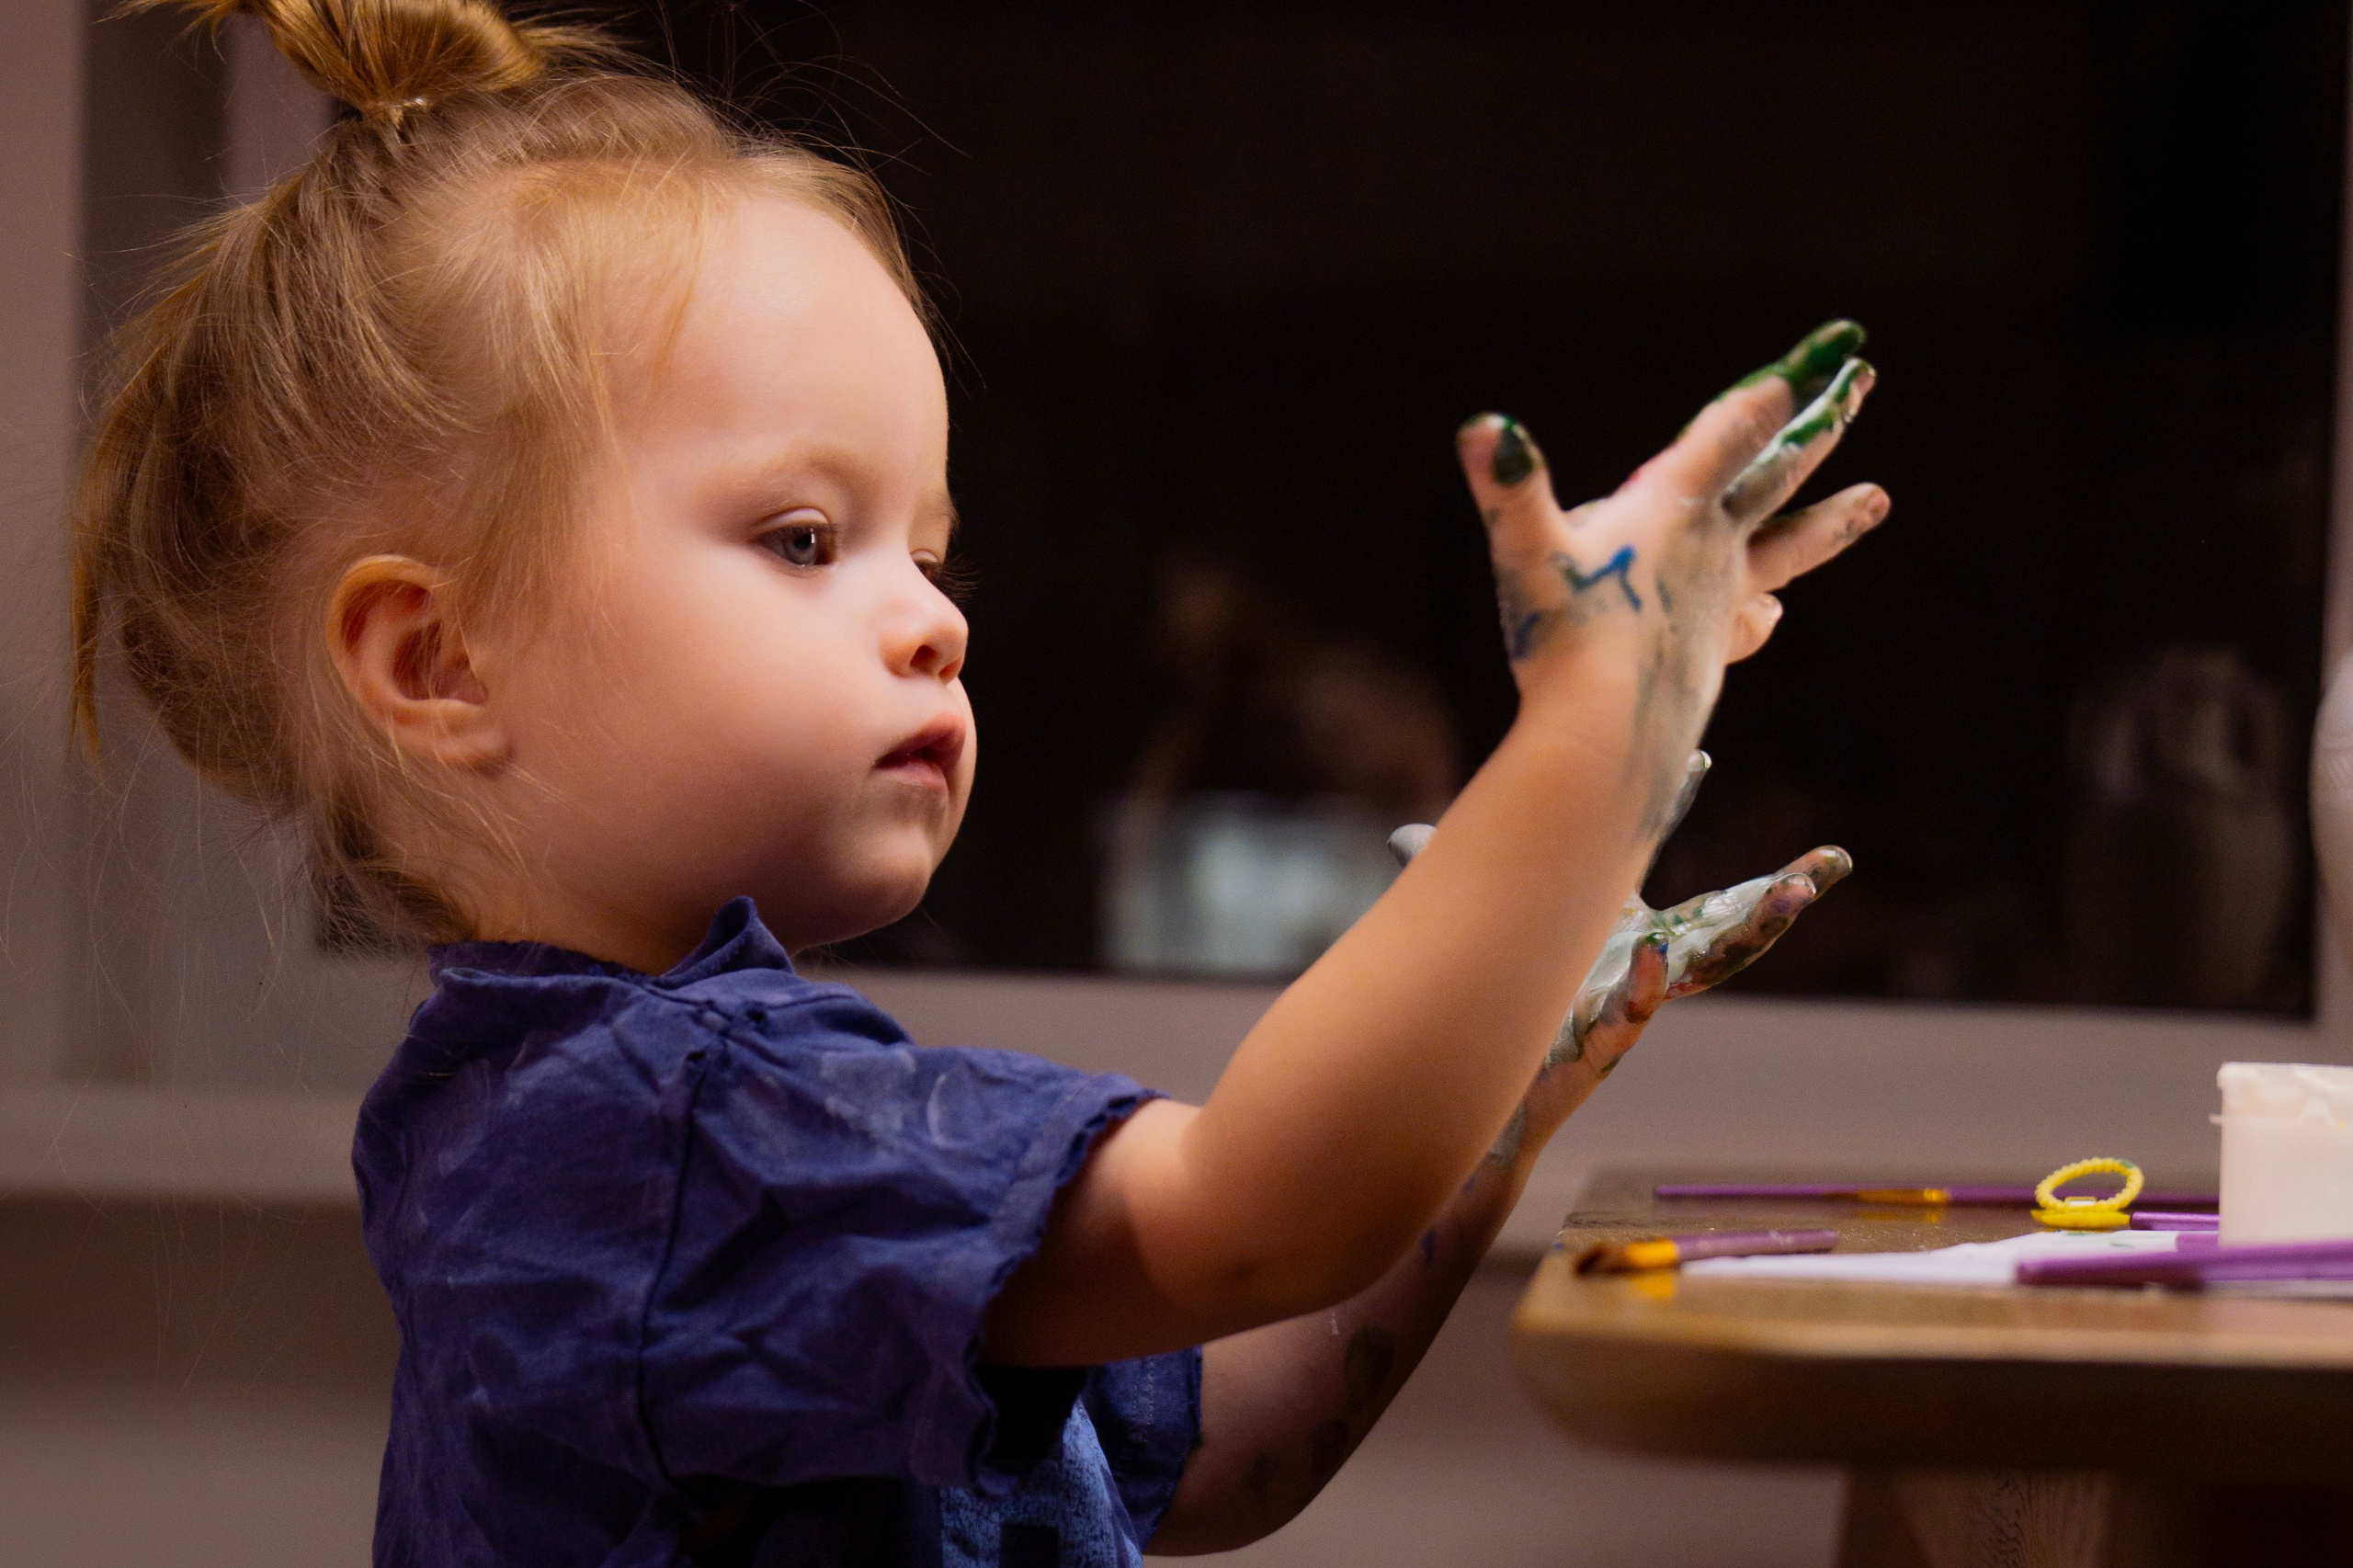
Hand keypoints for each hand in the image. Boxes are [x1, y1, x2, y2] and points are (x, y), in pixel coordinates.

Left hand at [1387, 752, 1848, 1162]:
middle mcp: (1635, 963)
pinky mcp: (1599, 1046)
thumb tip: (1401, 836)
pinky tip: (1655, 951)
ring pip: (1707, 969)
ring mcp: (1625, 1004)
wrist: (1472, 1100)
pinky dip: (1645, 984)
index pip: (1652, 854)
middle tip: (1835, 861)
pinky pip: (1633, 1012)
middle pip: (1723, 920)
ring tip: (1793, 894)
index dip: (1673, 801)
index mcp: (1613, 927)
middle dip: (1781, 892)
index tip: (1697, 752)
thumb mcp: (1470, 936)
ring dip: (1752, 933)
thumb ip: (1439, 878)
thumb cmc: (1487, 1017)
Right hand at [1456, 321, 1886, 835]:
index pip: (1736, 428)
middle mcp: (1712, 546)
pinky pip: (1749, 619)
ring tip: (1878, 500)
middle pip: (1780, 472)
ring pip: (1789, 546)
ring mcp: (1721, 599)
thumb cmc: (1566, 639)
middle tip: (1863, 380)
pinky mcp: (1713, 648)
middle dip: (1822, 422)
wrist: (1608, 735)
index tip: (1839, 344)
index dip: (1785, 382)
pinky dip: (1763, 609)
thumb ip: (1509, 488)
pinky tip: (1772, 614)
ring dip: (1831, 519)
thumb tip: (1483, 427)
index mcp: (1674, 506)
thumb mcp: (1527, 553)